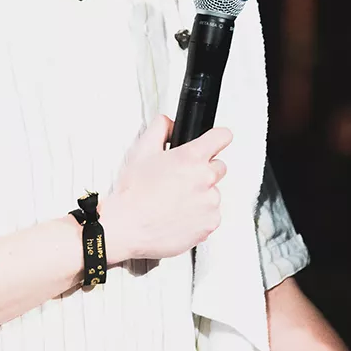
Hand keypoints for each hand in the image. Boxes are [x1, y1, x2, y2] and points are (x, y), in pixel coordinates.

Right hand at [101, 115, 230, 262]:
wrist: (129, 227)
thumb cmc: (134, 194)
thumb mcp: (142, 150)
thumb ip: (160, 128)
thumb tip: (169, 123)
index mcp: (191, 158)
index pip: (222, 137)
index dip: (217, 137)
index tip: (215, 141)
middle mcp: (205, 179)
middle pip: (219, 167)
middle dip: (204, 170)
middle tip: (181, 178)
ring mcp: (209, 203)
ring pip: (213, 193)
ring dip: (200, 195)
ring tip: (175, 201)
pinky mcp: (210, 224)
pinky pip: (211, 215)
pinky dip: (199, 216)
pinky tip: (179, 215)